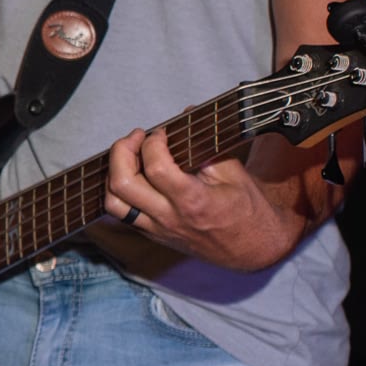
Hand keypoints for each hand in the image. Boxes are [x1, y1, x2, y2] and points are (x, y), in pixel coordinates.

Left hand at [103, 126, 301, 272]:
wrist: (253, 249)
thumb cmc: (248, 211)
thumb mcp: (235, 174)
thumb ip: (206, 145)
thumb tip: (186, 115)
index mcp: (193, 201)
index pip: (156, 168)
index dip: (152, 143)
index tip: (161, 133)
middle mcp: (169, 218)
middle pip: (122, 185)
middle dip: (121, 152)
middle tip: (137, 137)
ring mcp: (157, 229)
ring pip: (113, 202)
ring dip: (113, 172)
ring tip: (129, 155)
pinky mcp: (152, 234)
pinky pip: (121, 213)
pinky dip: (118, 190)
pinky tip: (133, 174)